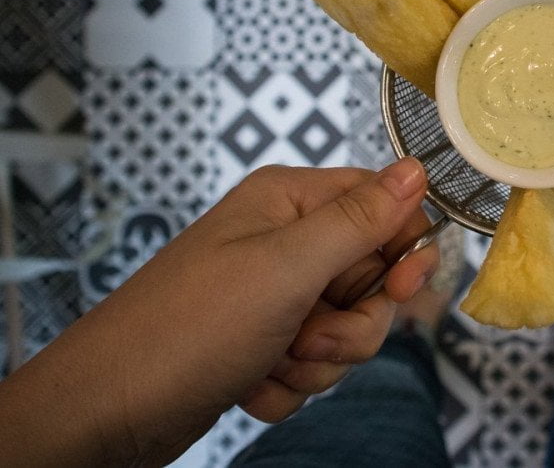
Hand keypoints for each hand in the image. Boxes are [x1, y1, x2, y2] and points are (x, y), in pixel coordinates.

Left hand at [0, 158, 436, 465]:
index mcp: (292, 204)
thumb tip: (417, 168)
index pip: (385, 207)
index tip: (399, 287)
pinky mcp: (268, 341)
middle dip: (352, 322)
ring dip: (320, 360)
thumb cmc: (186, 328)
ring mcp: (277, 295)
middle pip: (374, 278)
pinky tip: (252, 381)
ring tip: (272, 360)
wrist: (110, 411)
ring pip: (350, 328)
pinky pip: (318, 363)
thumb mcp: (286, 266)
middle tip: (309, 333)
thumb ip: (360, 218)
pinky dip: (292, 383)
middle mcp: (287, 244)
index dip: (403, 250)